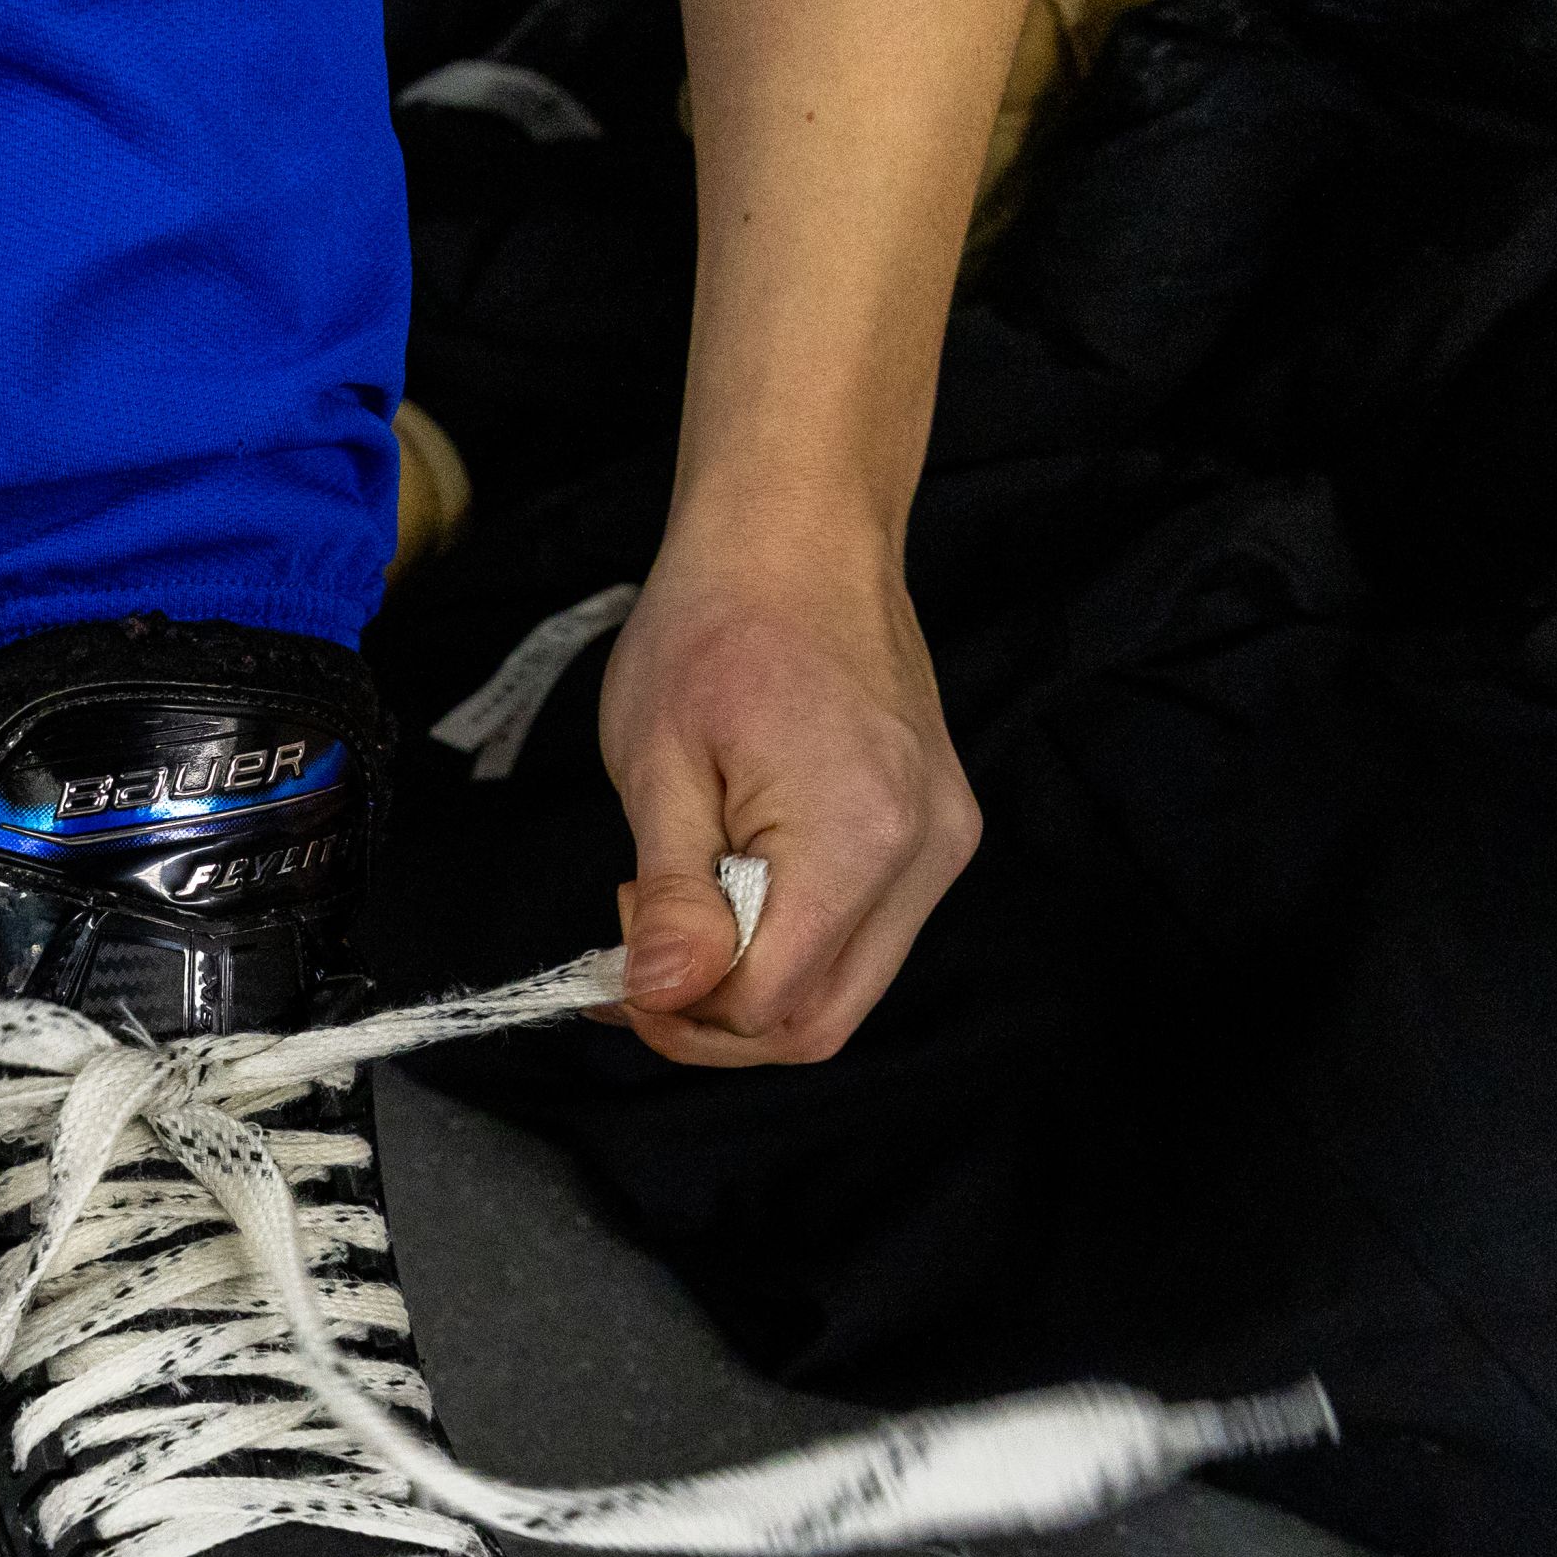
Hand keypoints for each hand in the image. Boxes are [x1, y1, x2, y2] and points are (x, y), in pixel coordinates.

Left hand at [592, 495, 979, 1064]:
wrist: (798, 534)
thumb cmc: (715, 624)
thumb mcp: (658, 764)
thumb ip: (670, 895)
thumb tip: (663, 994)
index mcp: (856, 835)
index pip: (773, 1004)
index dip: (683, 1016)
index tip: (617, 975)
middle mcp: (922, 852)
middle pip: (820, 1022)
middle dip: (715, 1022)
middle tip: (640, 963)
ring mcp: (940, 842)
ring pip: (845, 989)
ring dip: (750, 985)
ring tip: (678, 913)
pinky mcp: (935, 832)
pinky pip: (863, 936)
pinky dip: (789, 942)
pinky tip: (728, 892)